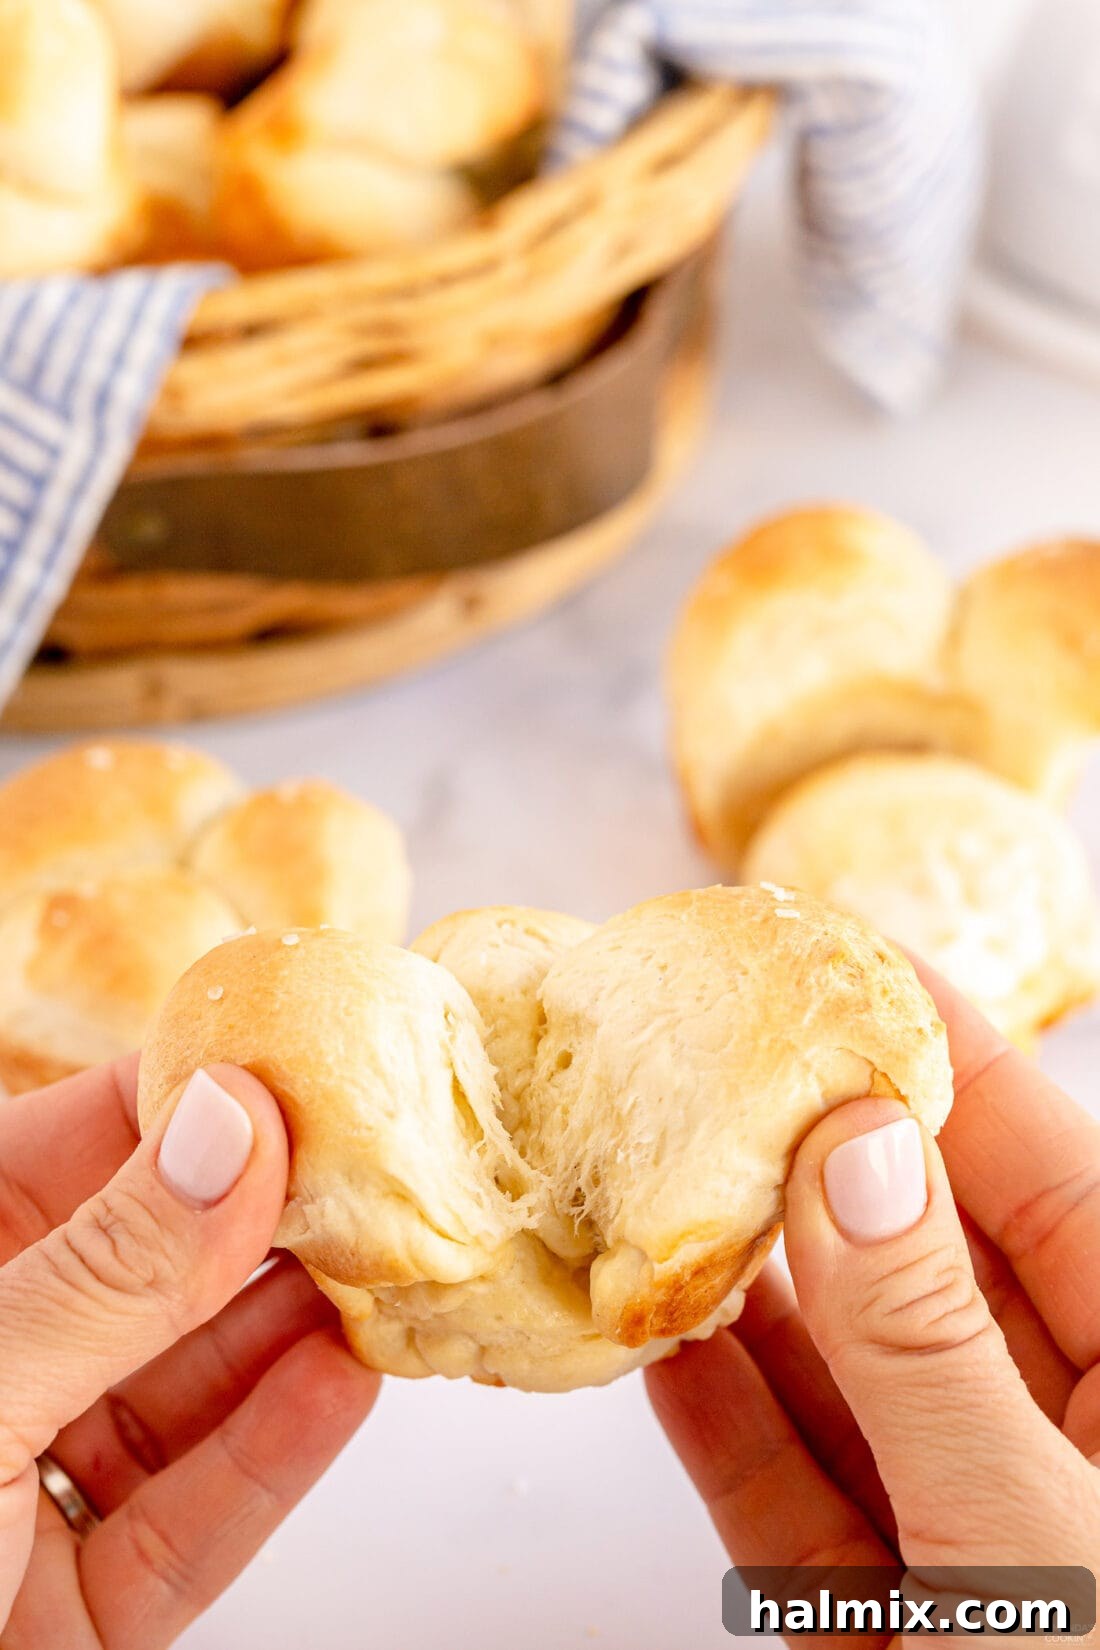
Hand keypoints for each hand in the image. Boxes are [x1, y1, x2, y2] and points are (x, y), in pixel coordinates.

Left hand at [0, 1059, 379, 1647]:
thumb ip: (103, 1272)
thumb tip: (227, 1129)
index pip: (90, 1143)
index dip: (202, 1104)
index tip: (311, 1073)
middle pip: (162, 1264)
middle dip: (274, 1222)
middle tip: (383, 1177)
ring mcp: (35, 1483)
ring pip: (191, 1387)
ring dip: (293, 1334)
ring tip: (388, 1270)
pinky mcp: (83, 1601)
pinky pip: (192, 1517)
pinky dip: (272, 1454)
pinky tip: (342, 1380)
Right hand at [648, 968, 1099, 1606]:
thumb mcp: (1037, 1536)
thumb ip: (928, 1346)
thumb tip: (854, 1150)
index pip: (1047, 1178)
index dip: (953, 1063)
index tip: (854, 968)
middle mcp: (1058, 1445)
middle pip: (928, 1264)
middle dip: (821, 1168)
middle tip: (723, 1065)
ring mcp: (964, 1534)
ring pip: (845, 1376)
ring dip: (748, 1292)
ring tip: (663, 1186)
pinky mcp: (875, 1618)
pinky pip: (790, 1496)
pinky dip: (721, 1423)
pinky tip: (661, 1346)